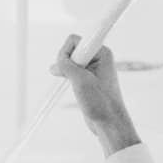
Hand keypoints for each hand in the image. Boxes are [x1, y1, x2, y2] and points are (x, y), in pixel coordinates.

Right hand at [51, 35, 139, 155]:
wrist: (109, 122)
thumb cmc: (101, 102)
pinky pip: (71, 71)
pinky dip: (66, 77)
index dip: (67, 52)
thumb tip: (53, 66)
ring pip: (70, 61)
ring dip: (66, 72)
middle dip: (65, 63)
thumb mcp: (81, 81)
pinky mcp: (87, 78)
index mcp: (101, 53)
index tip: (70, 66)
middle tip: (72, 78)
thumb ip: (66, 67)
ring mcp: (92, 68)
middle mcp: (98, 58)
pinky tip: (69, 86)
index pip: (75, 40)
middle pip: (71, 50)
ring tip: (74, 85)